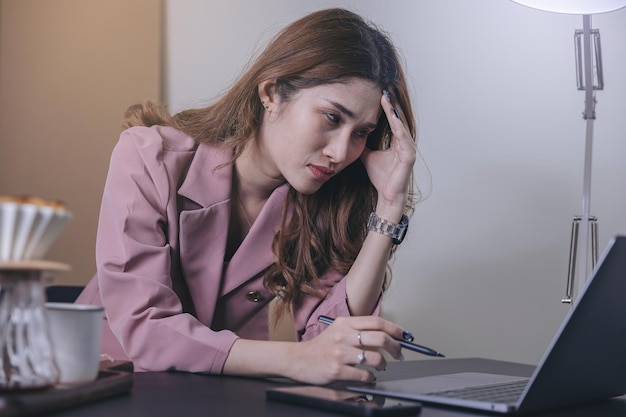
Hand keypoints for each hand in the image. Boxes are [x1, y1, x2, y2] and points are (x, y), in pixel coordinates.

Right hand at [284, 315, 404, 384]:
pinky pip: (364, 375)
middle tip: (399, 353)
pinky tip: (367, 376)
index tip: (404, 336)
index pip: (377, 322)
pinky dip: (370, 377)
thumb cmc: (321, 346)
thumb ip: (358, 330)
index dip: (394, 329)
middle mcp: (343, 335)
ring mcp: (340, 353)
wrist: (298, 359)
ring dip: (383, 364)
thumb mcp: (338, 330)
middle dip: (395, 347)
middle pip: (380, 338)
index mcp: (345, 323)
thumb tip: (385, 334)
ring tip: (381, 366)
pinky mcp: (337, 370)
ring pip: (375, 358)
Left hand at [360, 92, 416, 214]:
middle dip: (392, 104)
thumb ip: (363, 145)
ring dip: (395, 112)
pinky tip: (393, 118)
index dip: (386, 107)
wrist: (386, 195)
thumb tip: (353, 135)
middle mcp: (404, 142)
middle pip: (398, 119)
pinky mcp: (409, 157)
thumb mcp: (367, 156)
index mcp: (396, 141)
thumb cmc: (381, 177)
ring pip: (401, 125)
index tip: (379, 93)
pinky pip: (404, 139)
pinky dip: (399, 128)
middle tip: (385, 88)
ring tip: (388, 99)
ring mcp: (408, 148)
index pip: (391, 120)